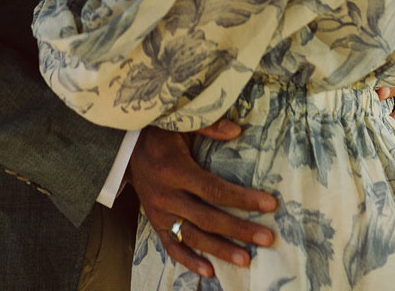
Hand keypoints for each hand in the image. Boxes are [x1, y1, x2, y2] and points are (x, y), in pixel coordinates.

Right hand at [128, 124, 277, 279]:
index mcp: (175, 169)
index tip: (269, 204)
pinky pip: (171, 246)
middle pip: (208, 218)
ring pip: (193, 236)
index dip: (242, 198)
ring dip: (220, 250)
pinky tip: (209, 272)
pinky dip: (189, 261)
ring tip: (246, 259)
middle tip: (267, 238)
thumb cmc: (158, 133)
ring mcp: (159, 212)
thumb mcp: (180, 123)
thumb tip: (237, 130)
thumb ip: (208, 126)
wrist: (124, 149)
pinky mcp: (154, 222)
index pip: (214, 189)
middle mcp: (167, 195)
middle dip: (239, 229)